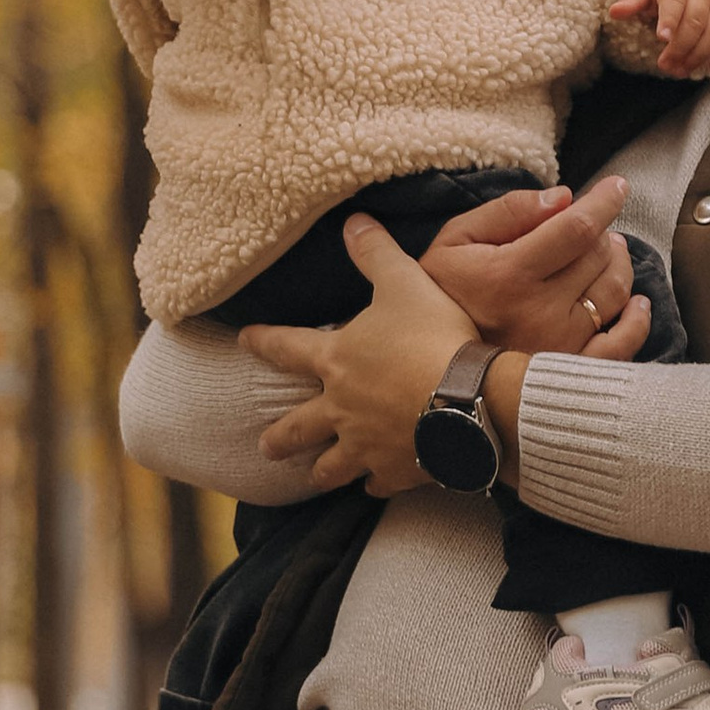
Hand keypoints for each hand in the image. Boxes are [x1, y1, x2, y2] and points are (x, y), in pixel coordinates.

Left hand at [244, 211, 643, 490]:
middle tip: (265, 446)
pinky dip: (376, 485)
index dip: (262, 342)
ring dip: (320, 471)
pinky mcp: (396, 471)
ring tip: (311, 476)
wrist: (467, 399)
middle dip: (280, 438)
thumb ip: (376, 254)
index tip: (243, 341)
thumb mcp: (405, 283)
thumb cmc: (432, 338)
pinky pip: (379, 484)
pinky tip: (377, 487)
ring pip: (332, 467)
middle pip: (297, 428)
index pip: (286, 348)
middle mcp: (340, 409)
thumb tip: (353, 221)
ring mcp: (365, 446)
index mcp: (336, 361)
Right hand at [418, 178, 650, 355]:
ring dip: (619, 265)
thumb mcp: (455, 241)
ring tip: (606, 253)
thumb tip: (563, 198)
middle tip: (591, 228)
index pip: (576, 228)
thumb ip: (507, 212)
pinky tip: (636, 302)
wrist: (430, 368)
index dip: (603, 202)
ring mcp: (560, 345)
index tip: (617, 186)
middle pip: (598, 257)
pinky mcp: (570, 370)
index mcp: (509, 275)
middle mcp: (540, 311)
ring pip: (615, 293)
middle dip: (602, 232)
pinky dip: (637, 319)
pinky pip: (622, 345)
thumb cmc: (442, 295)